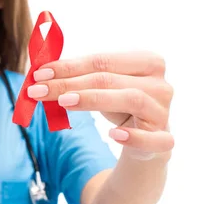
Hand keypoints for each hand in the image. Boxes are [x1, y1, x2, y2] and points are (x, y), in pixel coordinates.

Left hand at [28, 52, 173, 159]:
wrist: (146, 142)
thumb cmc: (119, 106)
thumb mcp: (101, 87)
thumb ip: (78, 77)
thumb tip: (39, 72)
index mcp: (147, 62)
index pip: (102, 60)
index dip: (68, 66)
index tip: (38, 73)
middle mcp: (160, 84)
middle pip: (109, 79)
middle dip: (69, 84)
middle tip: (38, 90)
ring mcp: (164, 112)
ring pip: (131, 99)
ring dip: (93, 99)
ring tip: (63, 102)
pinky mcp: (165, 141)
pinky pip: (152, 138)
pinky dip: (133, 137)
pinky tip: (112, 134)